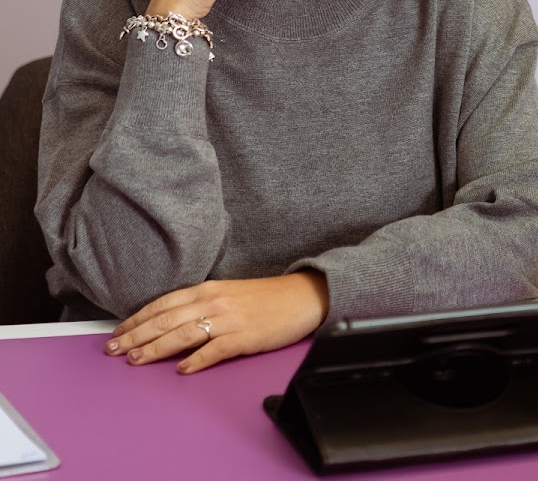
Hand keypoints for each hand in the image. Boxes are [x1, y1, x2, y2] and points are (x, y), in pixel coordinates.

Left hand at [105, 272, 328, 373]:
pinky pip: (215, 350)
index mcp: (208, 289)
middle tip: (114, 349)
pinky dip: (196, 360)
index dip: (137, 318)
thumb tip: (170, 322)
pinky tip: (182, 369)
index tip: (118, 331)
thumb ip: (201, 305)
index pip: (163, 304)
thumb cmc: (265, 298)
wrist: (301, 296)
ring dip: (156, 348)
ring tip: (136, 360)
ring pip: (183, 334)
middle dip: (136, 335)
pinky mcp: (245, 336)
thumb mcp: (228, 293)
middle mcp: (214, 301)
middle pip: (166, 319)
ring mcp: (229, 319)